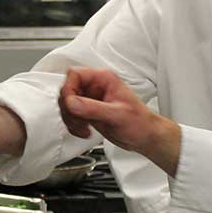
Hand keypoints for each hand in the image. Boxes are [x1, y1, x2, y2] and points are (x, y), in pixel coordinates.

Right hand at [59, 67, 180, 175]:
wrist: (145, 137)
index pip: (75, 75)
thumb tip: (72, 103)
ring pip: (66, 105)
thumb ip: (93, 108)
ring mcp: (90, 100)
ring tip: (83, 128)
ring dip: (70, 119)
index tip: (72, 104)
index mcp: (103, 79)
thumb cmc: (140, 122)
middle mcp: (95, 87)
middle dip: (69, 108)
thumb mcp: (117, 114)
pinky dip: (73, 126)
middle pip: (67, 90)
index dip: (69, 89)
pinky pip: (71, 116)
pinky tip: (85, 131)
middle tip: (79, 120)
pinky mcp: (88, 113)